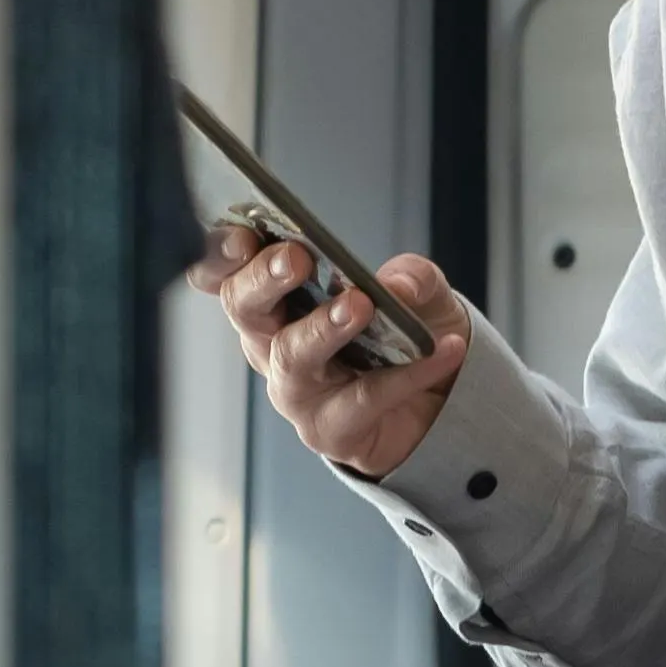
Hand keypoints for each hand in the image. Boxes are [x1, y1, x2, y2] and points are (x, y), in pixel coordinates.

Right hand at [193, 225, 467, 475]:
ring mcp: (297, 391)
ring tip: (360, 305)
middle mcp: (272, 345)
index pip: (226, 274)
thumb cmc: (408, 337)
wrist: (443, 405)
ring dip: (323, 327)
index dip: (222, 255)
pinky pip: (364, 399)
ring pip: (293, 357)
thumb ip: (412, 277)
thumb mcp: (421, 292)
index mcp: (276, 302)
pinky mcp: (330, 431)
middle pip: (245, 309)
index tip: (242, 236)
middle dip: (263, 280)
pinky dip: (407, 373)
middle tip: (295, 259)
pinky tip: (444, 348)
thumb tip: (395, 284)